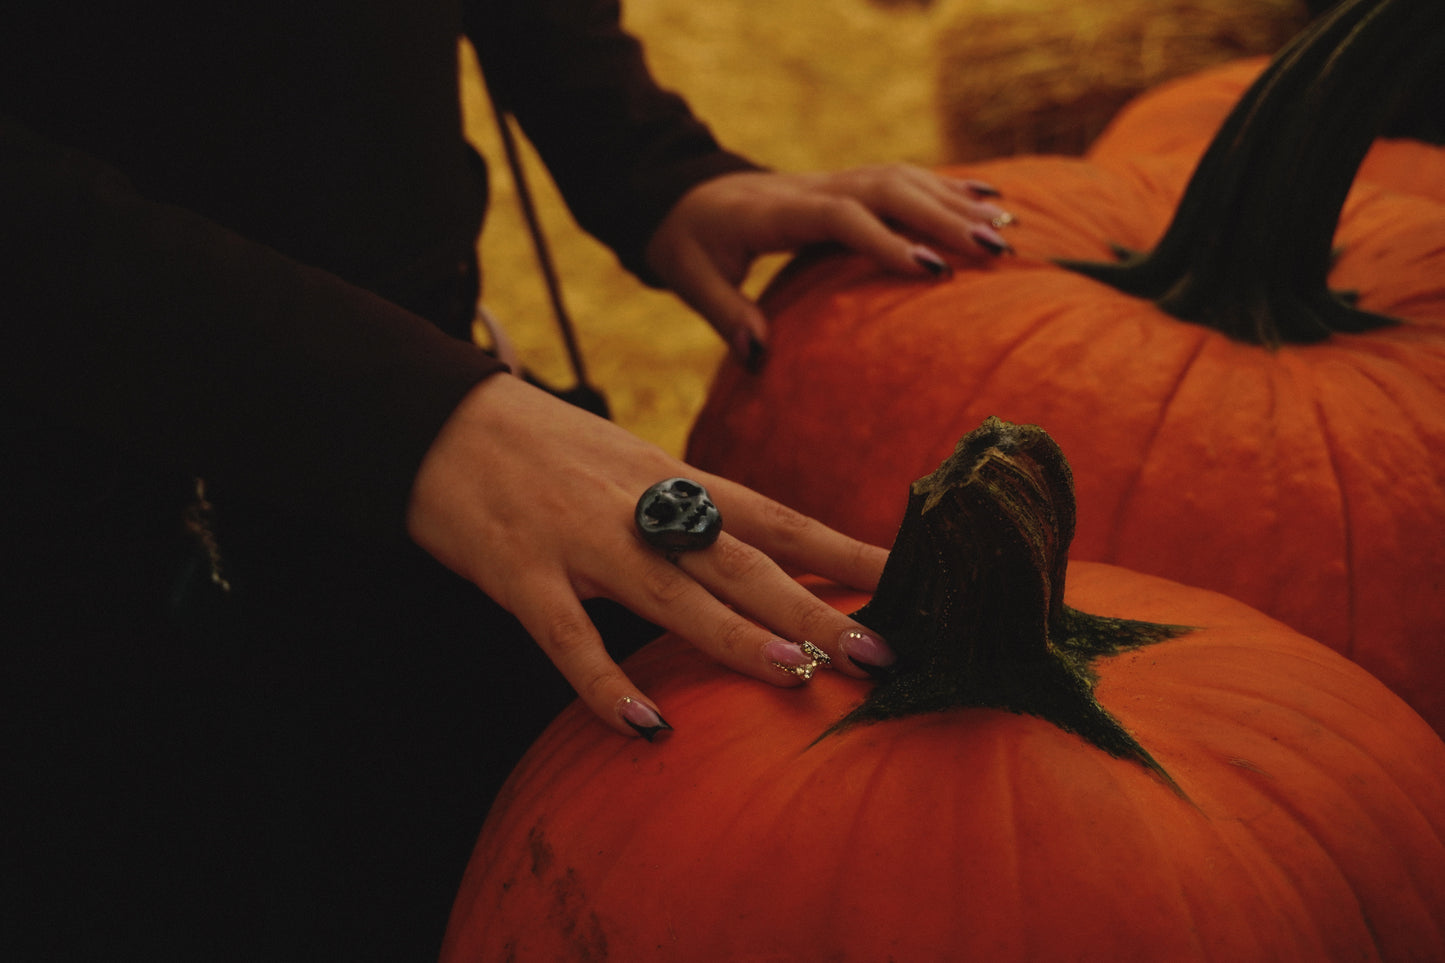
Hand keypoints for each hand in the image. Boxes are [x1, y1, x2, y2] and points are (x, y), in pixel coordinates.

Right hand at [406, 374, 893, 737]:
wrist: (436, 418)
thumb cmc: (538, 446)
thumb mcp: (623, 463)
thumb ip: (681, 509)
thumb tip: (744, 553)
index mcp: (670, 479)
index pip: (775, 518)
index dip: (842, 550)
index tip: (905, 578)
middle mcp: (639, 507)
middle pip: (742, 560)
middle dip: (815, 606)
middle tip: (881, 651)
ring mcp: (581, 541)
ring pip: (672, 594)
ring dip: (736, 636)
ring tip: (797, 673)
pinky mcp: (521, 574)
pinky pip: (569, 640)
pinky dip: (606, 687)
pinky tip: (647, 728)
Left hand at [643, 165, 1015, 368]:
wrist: (682, 196)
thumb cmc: (690, 245)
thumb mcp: (692, 281)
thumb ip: (726, 316)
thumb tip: (760, 359)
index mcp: (775, 212)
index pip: (840, 216)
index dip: (885, 239)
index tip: (929, 269)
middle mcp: (811, 188)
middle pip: (885, 189)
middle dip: (942, 217)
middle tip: (993, 249)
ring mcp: (832, 180)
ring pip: (901, 179)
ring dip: (955, 202)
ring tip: (1005, 231)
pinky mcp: (845, 184)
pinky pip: (901, 178)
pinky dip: (946, 188)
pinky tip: (989, 202)